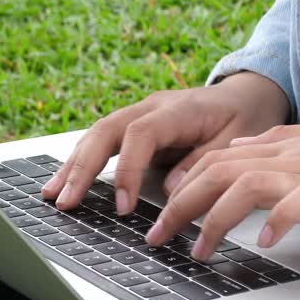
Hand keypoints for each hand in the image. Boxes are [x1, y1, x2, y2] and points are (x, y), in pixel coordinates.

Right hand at [41, 71, 289, 211]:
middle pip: (105, 131)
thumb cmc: (245, 117)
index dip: (127, 170)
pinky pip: (101, 141)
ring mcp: (138, 113)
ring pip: (96, 134)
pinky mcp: (133, 126)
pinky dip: (81, 162)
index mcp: (177, 109)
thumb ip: (204, 163)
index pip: (139, 135)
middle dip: (82, 167)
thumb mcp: (238, 140)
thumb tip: (170, 189)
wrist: (247, 94)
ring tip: (52, 194)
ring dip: (73, 165)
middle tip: (67, 200)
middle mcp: (150, 106)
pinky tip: (64, 182)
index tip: (123, 206)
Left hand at [147, 121, 299, 258]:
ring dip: (216, 220)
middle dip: (181, 206)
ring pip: (245, 186)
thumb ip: (273, 143)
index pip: (214, 161)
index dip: (182, 187)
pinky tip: (264, 242)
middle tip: (159, 237)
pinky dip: (277, 221)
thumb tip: (238, 146)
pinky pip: (297, 204)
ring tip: (200, 251)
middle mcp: (284, 159)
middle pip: (217, 173)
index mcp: (276, 149)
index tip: (162, 216)